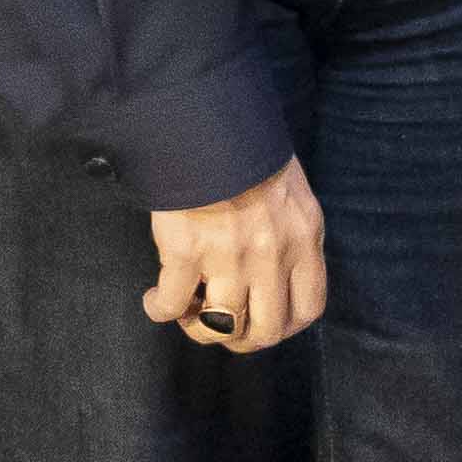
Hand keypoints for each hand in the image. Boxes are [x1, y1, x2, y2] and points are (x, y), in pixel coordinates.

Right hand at [146, 158, 327, 356]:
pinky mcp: (186, 252)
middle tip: (221, 324)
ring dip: (200, 328)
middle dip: (240, 339)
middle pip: (265, 331)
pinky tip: (154, 299)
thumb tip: (279, 275)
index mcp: (303, 238)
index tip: (261, 320)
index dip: (283, 326)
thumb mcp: (292, 194)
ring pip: (220, 327)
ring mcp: (229, 256)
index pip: (307, 309)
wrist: (208, 123)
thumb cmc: (249, 152)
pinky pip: (172, 305)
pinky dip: (160, 309)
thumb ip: (292, 235)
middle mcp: (272, 254)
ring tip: (187, 311)